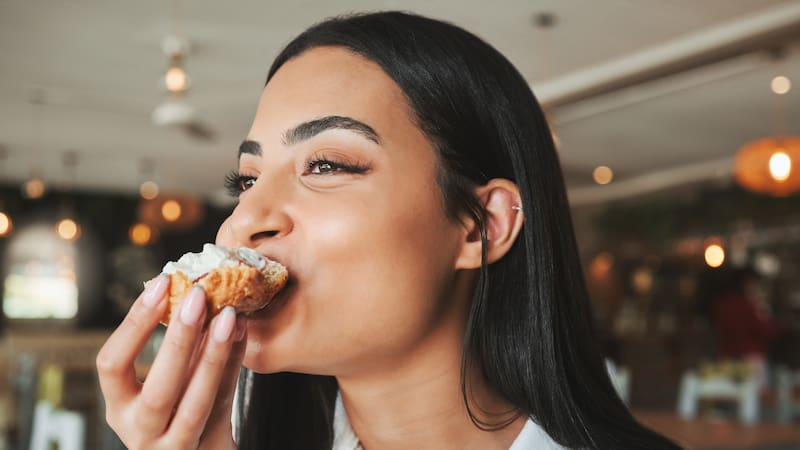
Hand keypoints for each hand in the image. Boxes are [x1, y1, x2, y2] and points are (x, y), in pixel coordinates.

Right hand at [97, 274, 246, 449]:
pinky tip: (241, 333)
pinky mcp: (207, 449)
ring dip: (214, 354)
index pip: (111, 364)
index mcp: (119, 405)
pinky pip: (224, 404)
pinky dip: (234, 366)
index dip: (134, 323)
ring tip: (230, 315)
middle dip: (179, 338)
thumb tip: (190, 289)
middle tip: (199, 296)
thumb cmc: (179, 410)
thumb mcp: (166, 383)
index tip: (162, 282)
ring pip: (195, 402)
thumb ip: (175, 346)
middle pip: (158, 388)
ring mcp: (173, 446)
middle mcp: (139, 430)